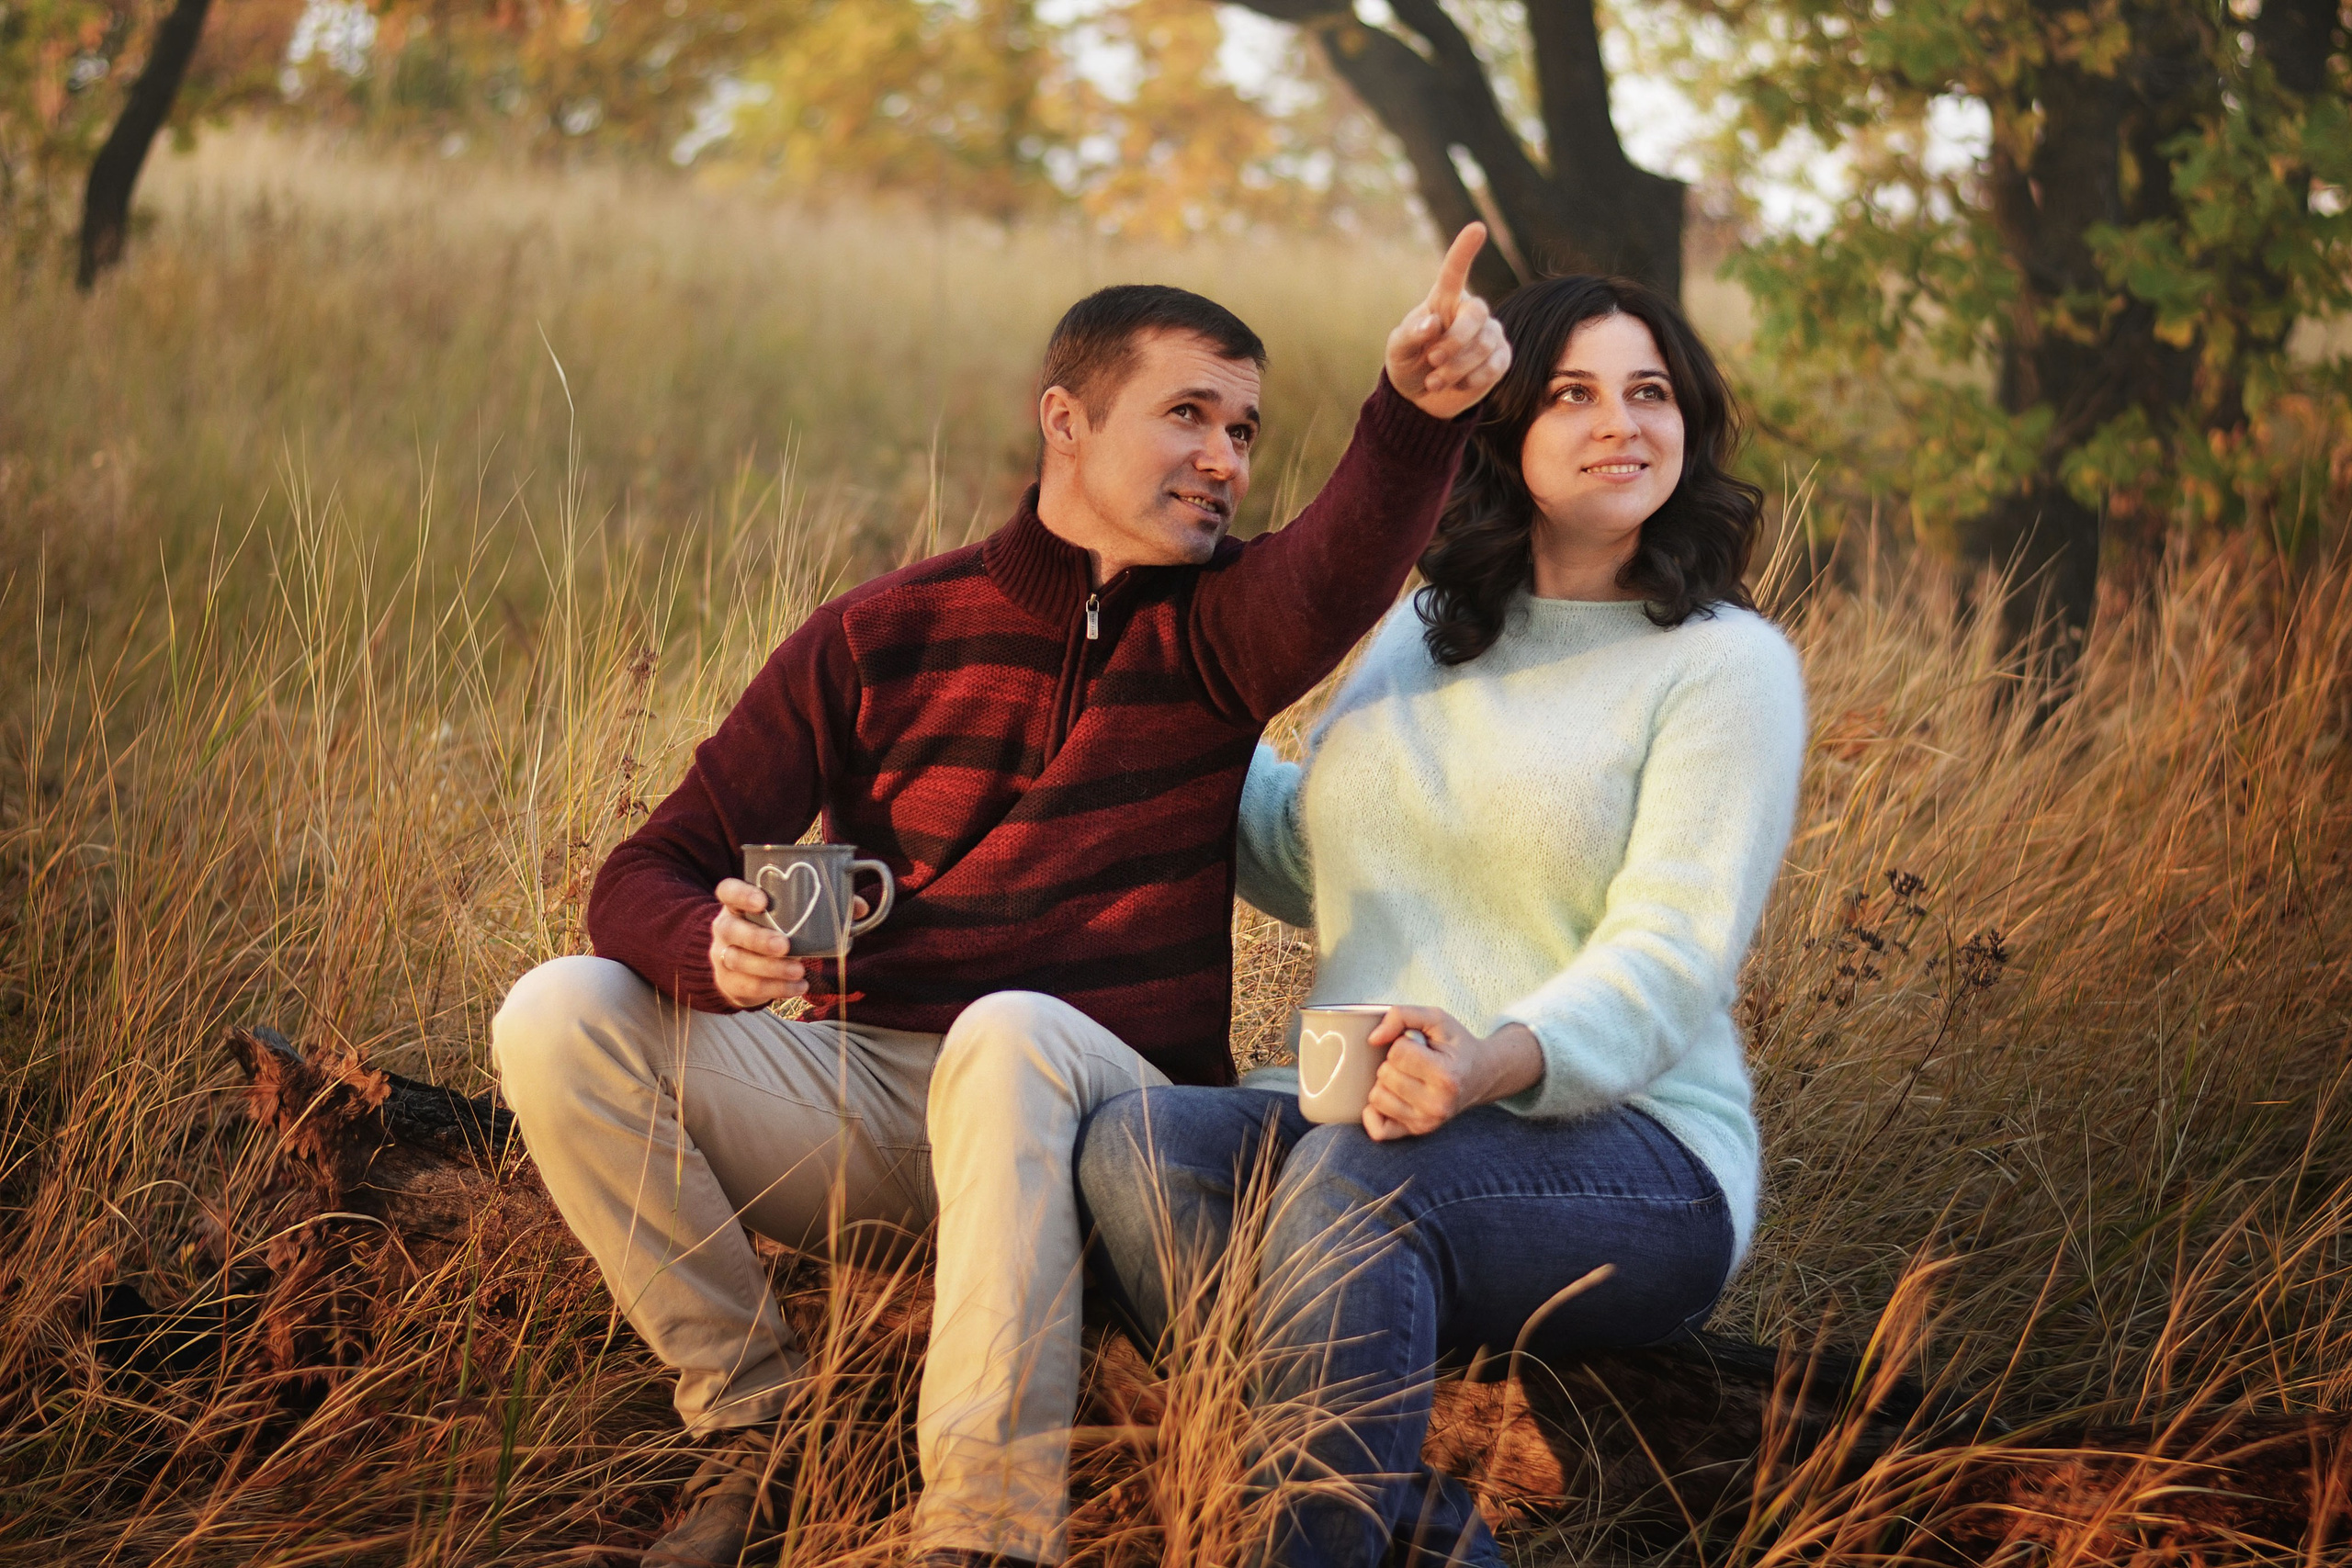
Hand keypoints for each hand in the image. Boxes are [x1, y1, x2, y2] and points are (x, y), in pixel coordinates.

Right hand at [706, 878, 867, 1008]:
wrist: (742, 968)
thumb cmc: (772, 932)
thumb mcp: (787, 917)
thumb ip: (822, 908)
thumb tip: (859, 907)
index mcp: (737, 904)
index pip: (727, 891)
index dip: (741, 894)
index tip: (763, 901)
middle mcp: (725, 927)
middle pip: (732, 929)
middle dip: (758, 939)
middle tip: (785, 946)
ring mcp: (722, 955)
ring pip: (739, 960)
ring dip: (772, 968)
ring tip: (800, 970)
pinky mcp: (730, 982)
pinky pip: (750, 986)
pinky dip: (777, 988)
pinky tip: (799, 987)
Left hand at [1362, 1006, 1544, 1139]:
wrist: (1481, 1075)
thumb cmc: (1457, 1046)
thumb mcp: (1436, 1019)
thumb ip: (1402, 1015)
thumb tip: (1374, 1038)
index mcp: (1446, 1076)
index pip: (1397, 1053)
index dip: (1402, 1043)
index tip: (1420, 1046)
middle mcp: (1437, 1105)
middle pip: (1385, 1075)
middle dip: (1393, 1062)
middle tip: (1415, 1062)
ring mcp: (1427, 1122)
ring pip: (1377, 1098)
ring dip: (1386, 1083)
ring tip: (1408, 1077)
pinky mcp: (1416, 1132)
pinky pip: (1378, 1129)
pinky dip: (1375, 1113)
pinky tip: (1391, 1097)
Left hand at [1384, 223, 1511, 421]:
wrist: (1422, 396)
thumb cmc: (1408, 363)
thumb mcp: (1398, 351)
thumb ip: (1410, 336)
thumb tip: (1433, 323)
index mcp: (1443, 301)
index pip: (1454, 272)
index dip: (1464, 250)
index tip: (1477, 228)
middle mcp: (1470, 312)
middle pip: (1477, 313)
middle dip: (1455, 340)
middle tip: (1432, 360)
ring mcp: (1489, 333)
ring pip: (1485, 344)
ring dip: (1456, 367)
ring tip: (1434, 380)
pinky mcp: (1500, 358)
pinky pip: (1495, 365)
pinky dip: (1472, 379)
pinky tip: (1456, 384)